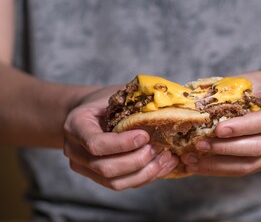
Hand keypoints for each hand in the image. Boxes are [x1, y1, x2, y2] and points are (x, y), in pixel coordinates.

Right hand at [63, 87, 178, 189]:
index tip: (145, 136)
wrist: (90, 113)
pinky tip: (164, 165)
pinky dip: (147, 177)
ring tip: (166, 158)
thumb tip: (162, 110)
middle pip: (105, 168)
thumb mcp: (113, 94)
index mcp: (75, 126)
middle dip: (137, 161)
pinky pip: (124, 184)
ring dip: (145, 173)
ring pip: (115, 183)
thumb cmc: (104, 101)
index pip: (95, 144)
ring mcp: (85, 168)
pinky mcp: (99, 178)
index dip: (122, 144)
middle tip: (159, 148)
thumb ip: (130, 101)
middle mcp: (75, 151)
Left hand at [181, 70, 260, 176]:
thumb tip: (192, 104)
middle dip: (226, 149)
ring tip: (193, 161)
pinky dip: (223, 168)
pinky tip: (203, 165)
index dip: (241, 127)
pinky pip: (249, 168)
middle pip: (260, 146)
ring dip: (220, 165)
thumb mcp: (247, 79)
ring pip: (253, 163)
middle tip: (199, 146)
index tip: (216, 129)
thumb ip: (227, 91)